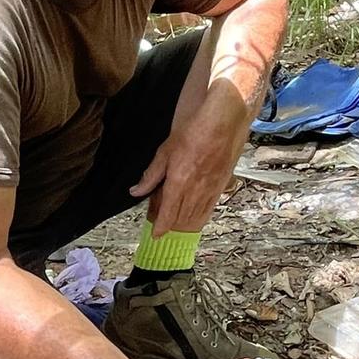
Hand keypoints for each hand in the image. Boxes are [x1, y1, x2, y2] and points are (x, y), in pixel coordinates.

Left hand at [129, 98, 242, 236]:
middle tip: (163, 227)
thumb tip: (136, 190)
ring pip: (196, 216)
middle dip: (171, 226)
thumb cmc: (194, 133)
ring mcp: (210, 189)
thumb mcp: (165, 151)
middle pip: (181, 218)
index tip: (156, 235)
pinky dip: (201, 217)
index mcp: (178, 182)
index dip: (161, 227)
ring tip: (178, 228)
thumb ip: (151, 175)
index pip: (167, 213)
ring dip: (185, 225)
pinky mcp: (221, 185)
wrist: (222, 124)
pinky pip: (210, 208)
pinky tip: (197, 218)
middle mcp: (195, 190)